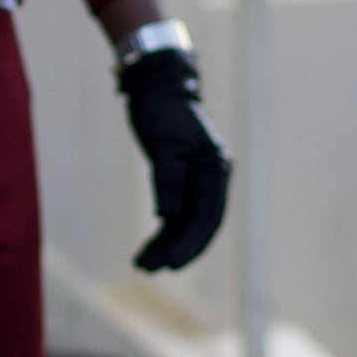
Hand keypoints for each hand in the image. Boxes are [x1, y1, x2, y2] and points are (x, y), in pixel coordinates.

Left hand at [119, 51, 231, 271]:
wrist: (157, 88)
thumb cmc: (162, 112)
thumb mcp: (164, 144)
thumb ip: (169, 180)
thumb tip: (168, 216)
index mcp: (215, 169)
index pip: (208, 215)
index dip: (192, 243)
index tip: (172, 264)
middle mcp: (211, 178)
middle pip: (199, 224)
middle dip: (177, 249)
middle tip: (149, 268)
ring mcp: (198, 181)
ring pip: (186, 223)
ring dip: (166, 244)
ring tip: (142, 264)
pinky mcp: (182, 182)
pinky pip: (176, 214)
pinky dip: (163, 232)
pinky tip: (148, 248)